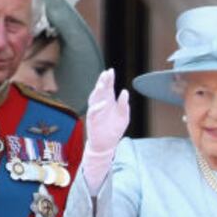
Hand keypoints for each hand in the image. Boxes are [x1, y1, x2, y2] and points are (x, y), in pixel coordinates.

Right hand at [82, 69, 131, 189]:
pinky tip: (104, 103)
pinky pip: (93, 112)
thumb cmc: (115, 130)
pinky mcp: (92, 121)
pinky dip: (97, 107)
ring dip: (97, 91)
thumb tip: (124, 91)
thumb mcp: (124, 117)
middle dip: (102, 81)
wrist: (106, 145)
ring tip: (102, 84)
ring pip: (94, 98)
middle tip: (106, 73)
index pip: (108, 88)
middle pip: (101, 90)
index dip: (109, 79)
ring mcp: (96, 112)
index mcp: (109, 102)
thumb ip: (124, 105)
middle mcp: (101, 104)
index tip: (110, 70)